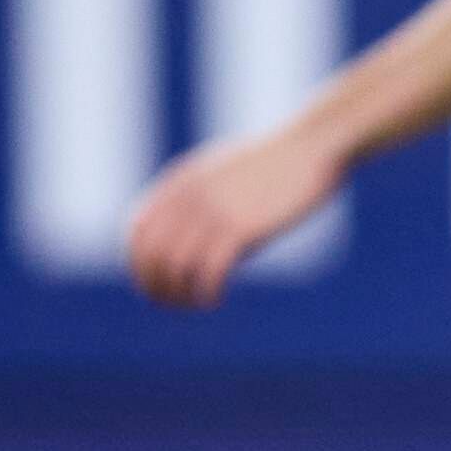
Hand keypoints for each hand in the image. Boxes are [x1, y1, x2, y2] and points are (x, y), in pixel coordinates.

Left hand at [126, 125, 347, 310]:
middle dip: (154, 286)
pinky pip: (209, 272)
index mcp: (179, 183)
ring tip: (195, 304)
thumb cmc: (276, 162)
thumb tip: (198, 231)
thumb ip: (203, 198)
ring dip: (179, 295)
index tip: (156, 281)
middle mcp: (188, 198)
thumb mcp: (225, 173)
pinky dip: (206, 293)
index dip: (138, 263)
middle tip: (172, 303)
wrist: (313, 146)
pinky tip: (215, 299)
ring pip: (175, 268)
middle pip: (151, 255)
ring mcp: (214, 212)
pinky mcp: (243, 228)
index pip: (137, 232)